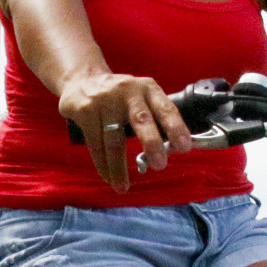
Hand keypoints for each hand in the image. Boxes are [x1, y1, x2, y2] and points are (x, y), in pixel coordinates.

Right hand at [57, 72, 191, 189]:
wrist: (81, 80)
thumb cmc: (119, 97)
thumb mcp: (140, 97)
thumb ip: (154, 118)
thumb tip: (171, 150)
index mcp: (148, 89)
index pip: (166, 108)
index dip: (176, 128)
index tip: (184, 147)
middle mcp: (128, 92)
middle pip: (141, 120)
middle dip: (152, 144)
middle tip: (160, 165)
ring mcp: (105, 101)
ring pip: (113, 140)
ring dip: (119, 167)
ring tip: (123, 187)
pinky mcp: (86, 112)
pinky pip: (96, 145)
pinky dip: (103, 165)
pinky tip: (108, 178)